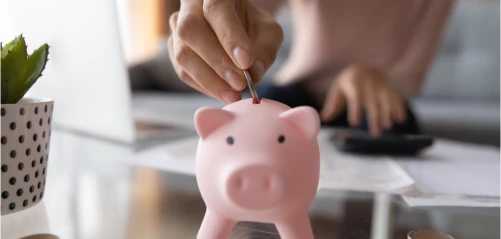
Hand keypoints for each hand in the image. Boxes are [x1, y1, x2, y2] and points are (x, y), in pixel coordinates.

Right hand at [167, 0, 282, 102]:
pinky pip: (182, 71)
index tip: (246, 62)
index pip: (216, 9)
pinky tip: (222, 92)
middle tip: (239, 84)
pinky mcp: (174, 49)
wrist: (235, 27)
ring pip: (182, 53)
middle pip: (190, 30)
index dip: (229, 36)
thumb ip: (265, 49)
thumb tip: (255, 73)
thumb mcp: (268, 32)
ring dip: (208, 79)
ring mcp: (177, 27)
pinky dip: (203, 86)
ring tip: (233, 94)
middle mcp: (190, 6)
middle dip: (216, 62)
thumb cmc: (252, 26)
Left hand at [320, 65, 406, 136]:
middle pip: (373, 103)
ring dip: (388, 114)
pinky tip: (400, 120)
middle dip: (375, 118)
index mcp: (354, 84)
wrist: (364, 68)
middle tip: (375, 134)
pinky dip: (399, 108)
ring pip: (385, 101)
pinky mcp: (389, 90)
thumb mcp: (337, 90)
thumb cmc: (347, 83)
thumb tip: (323, 118)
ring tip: (387, 127)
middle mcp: (369, 85)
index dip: (356, 110)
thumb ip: (332, 105)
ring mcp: (380, 87)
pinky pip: (395, 98)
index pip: (355, 98)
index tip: (355, 124)